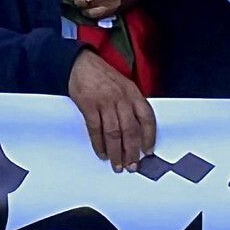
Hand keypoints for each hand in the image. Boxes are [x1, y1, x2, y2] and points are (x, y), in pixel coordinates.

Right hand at [67, 50, 155, 172]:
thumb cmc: (103, 76)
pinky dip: (98, 144)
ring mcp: (104, 102)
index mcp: (133, 93)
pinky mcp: (88, 105)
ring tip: (117, 165)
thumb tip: (136, 132)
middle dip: (131, 151)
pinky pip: (95, 129)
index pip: (146, 118)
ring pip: (113, 132)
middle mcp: (121, 98)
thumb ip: (131, 105)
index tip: (147, 152)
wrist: (80, 63)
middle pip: (130, 130)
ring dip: (116, 152)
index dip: (149, 137)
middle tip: (131, 166)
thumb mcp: (124, 85)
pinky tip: (102, 153)